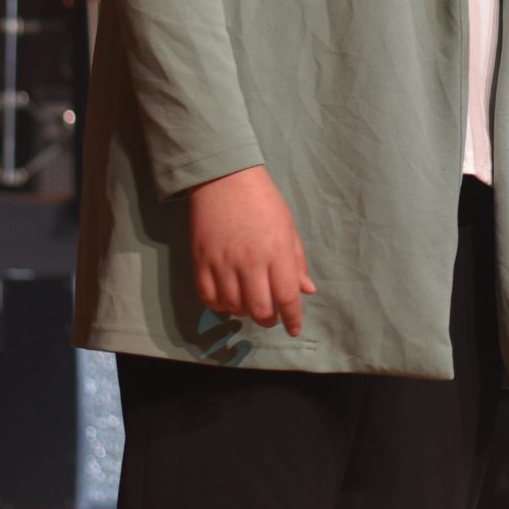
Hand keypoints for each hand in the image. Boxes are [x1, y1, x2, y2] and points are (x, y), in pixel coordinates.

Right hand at [188, 164, 315, 336]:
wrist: (225, 179)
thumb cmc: (264, 202)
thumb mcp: (288, 228)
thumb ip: (297, 262)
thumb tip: (307, 290)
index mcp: (277, 252)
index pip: (287, 297)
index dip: (293, 318)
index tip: (294, 328)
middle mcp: (250, 262)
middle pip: (259, 309)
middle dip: (268, 319)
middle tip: (271, 315)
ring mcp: (223, 263)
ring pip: (233, 306)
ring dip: (244, 312)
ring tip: (250, 303)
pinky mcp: (200, 262)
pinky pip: (208, 297)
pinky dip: (219, 306)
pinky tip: (228, 301)